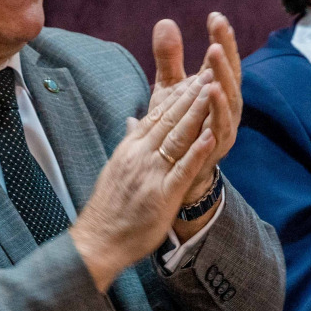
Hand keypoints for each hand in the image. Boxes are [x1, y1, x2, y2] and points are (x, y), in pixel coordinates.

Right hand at [70, 71, 219, 291]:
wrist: (97, 240)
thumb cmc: (109, 208)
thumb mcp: (117, 168)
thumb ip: (130, 143)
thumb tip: (133, 122)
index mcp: (131, 148)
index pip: (157, 114)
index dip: (179, 94)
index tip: (196, 75)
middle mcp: (140, 155)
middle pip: (170, 118)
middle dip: (192, 93)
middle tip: (211, 70)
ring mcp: (150, 173)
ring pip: (177, 136)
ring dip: (197, 112)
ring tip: (214, 89)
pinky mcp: (161, 194)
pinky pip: (182, 170)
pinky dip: (197, 152)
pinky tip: (210, 136)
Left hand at [149, 14, 241, 219]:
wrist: (177, 173)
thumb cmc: (178, 127)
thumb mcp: (170, 89)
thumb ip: (169, 58)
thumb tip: (165, 21)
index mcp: (215, 88)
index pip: (221, 59)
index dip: (221, 38)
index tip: (215, 15)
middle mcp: (226, 105)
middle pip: (231, 74)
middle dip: (226, 51)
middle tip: (218, 30)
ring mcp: (225, 126)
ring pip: (230, 100)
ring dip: (224, 78)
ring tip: (215, 57)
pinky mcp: (218, 147)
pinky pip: (221, 128)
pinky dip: (218, 112)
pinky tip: (213, 92)